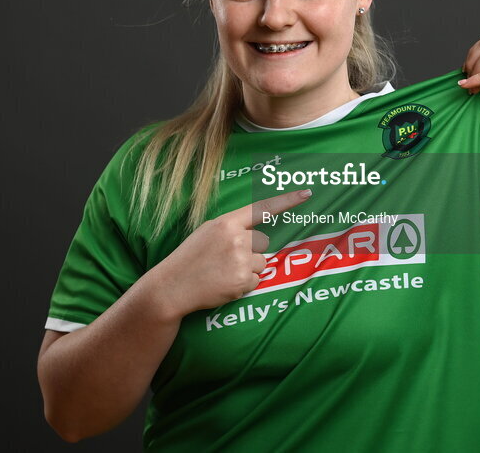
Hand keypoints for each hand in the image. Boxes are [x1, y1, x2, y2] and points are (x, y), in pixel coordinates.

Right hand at [152, 189, 311, 316]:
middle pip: (263, 244)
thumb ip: (232, 229)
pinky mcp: (242, 282)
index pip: (262, 208)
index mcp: (227, 223)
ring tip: (223, 272)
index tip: (307, 193)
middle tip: (226, 260)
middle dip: (250, 253)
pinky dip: (243, 285)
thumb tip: (256, 234)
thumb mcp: (207, 232)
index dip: (287, 201)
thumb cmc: (190, 258)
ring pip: (261, 264)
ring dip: (248, 270)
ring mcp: (241, 261)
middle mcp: (237, 239)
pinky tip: (224, 284)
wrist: (172, 286)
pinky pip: (255, 282)